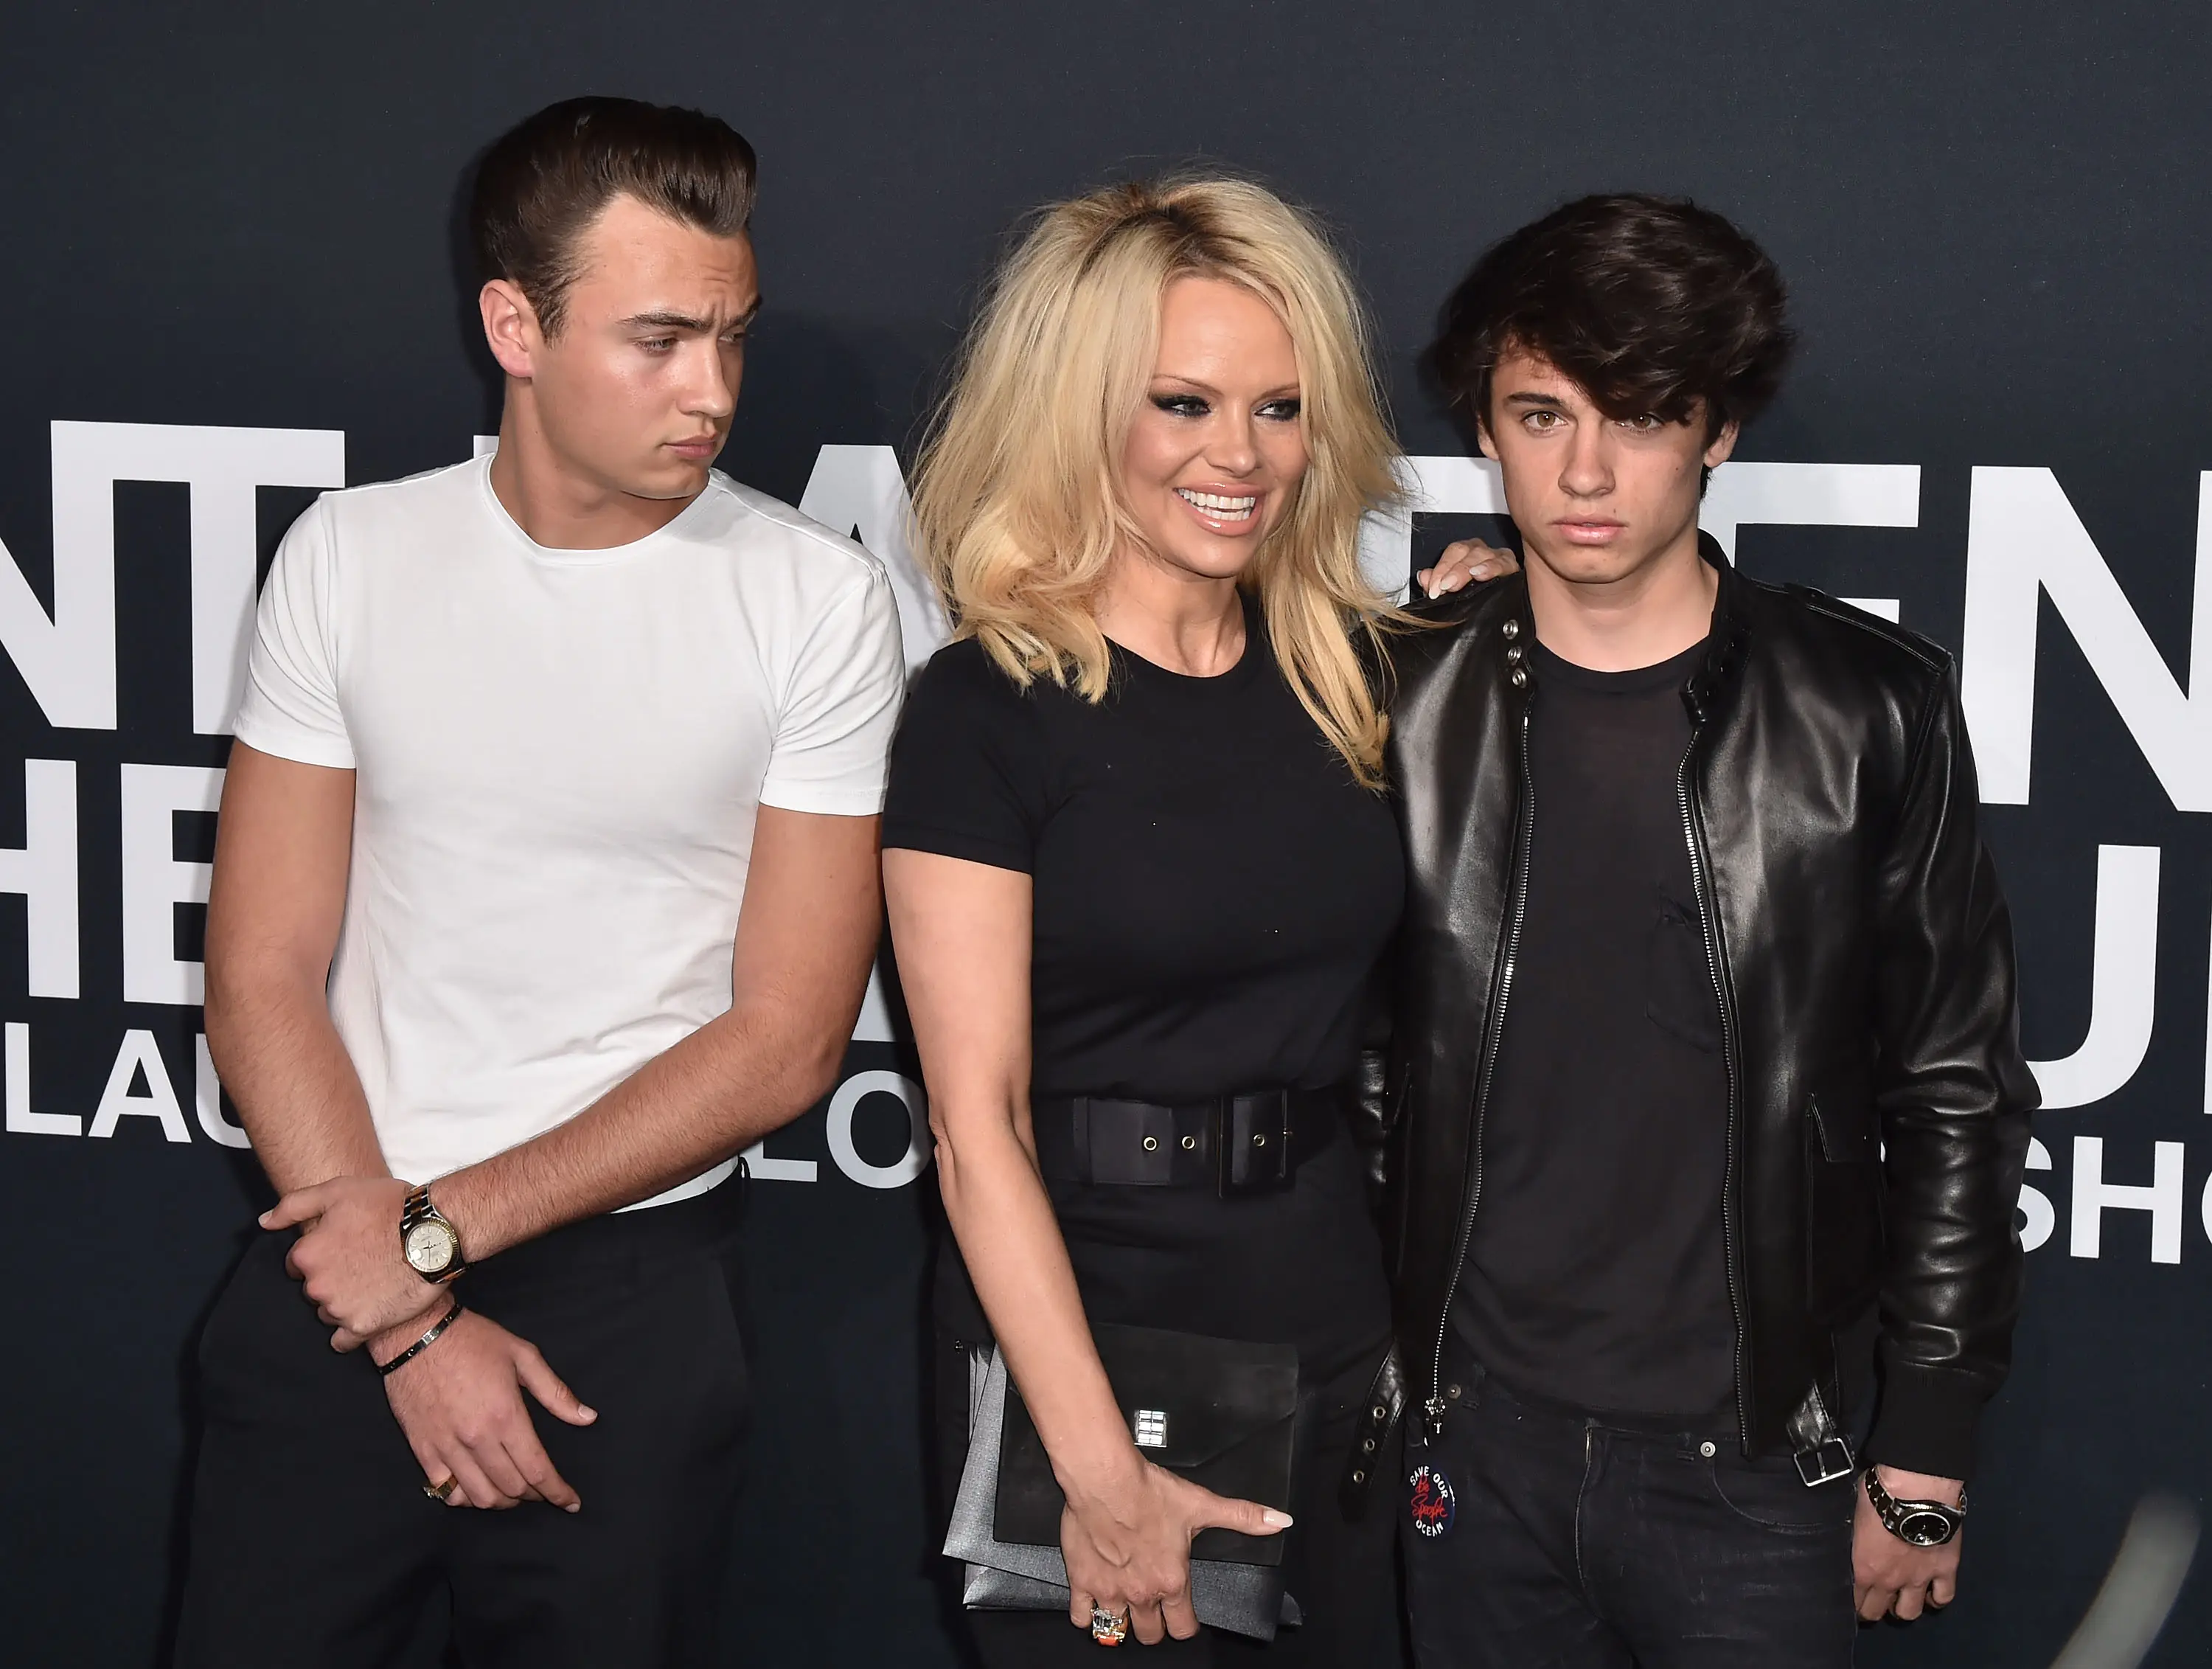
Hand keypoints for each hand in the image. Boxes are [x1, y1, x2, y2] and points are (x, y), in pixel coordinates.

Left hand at [266, 1175, 443, 1347]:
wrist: (435, 1232)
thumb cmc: (389, 1207)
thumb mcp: (339, 1190)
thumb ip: (295, 1205)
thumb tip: (264, 1223)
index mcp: (307, 1254)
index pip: (298, 1265)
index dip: (321, 1254)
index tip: (344, 1248)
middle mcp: (317, 1286)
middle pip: (313, 1290)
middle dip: (331, 1280)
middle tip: (362, 1263)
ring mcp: (339, 1309)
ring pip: (328, 1313)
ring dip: (343, 1303)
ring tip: (374, 1283)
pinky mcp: (363, 1327)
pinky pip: (344, 1340)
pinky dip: (352, 1331)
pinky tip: (370, 1312)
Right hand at [377, 1306, 596, 1509]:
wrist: (415, 1334)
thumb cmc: (473, 1340)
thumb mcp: (523, 1356)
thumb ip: (556, 1392)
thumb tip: (587, 1418)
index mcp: (506, 1416)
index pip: (538, 1470)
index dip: (558, 1492)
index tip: (571, 1503)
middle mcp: (477, 1439)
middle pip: (512, 1488)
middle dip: (534, 1495)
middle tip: (544, 1490)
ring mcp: (447, 1448)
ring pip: (481, 1497)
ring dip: (503, 1502)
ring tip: (515, 1492)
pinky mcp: (423, 1451)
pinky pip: (447, 1492)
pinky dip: (467, 1499)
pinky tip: (479, 1490)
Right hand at [1060, 1453, 1291, 1643]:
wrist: (1106, 1480)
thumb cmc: (1150, 1492)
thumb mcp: (1202, 1505)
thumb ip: (1243, 1516)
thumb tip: (1281, 1521)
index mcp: (1172, 1582)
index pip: (1183, 1628)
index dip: (1185, 1625)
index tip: (1183, 1616)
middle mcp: (1142, 1594)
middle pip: (1150, 1635)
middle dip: (1155, 1627)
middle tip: (1155, 1609)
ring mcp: (1110, 1592)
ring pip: (1117, 1630)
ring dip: (1123, 1620)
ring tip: (1126, 1606)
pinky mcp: (1082, 1582)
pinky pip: (1082, 1617)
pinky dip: (1087, 1615)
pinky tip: (1092, 1604)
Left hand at [1414, 538, 1519, 598]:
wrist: (1497, 611)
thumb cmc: (1472, 594)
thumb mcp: (1449, 590)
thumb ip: (1434, 583)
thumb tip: (1423, 577)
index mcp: (1464, 553)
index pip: (1451, 552)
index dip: (1441, 568)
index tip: (1434, 587)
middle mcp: (1480, 552)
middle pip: (1465, 551)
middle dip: (1454, 570)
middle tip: (1445, 587)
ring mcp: (1498, 557)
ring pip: (1483, 554)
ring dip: (1470, 567)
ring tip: (1463, 576)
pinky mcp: (1512, 567)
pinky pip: (1504, 564)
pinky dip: (1492, 568)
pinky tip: (1481, 573)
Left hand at [1854, 1466, 1964, 1620]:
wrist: (1915, 1491)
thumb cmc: (1878, 1496)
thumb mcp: (1854, 1516)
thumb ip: (1855, 1537)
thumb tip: (1852, 1537)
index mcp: (1863, 1567)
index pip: (1854, 1599)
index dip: (1852, 1601)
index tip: (1853, 1598)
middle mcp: (1889, 1580)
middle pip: (1877, 1611)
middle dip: (1873, 1609)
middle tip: (1874, 1600)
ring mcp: (1918, 1579)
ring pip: (1909, 1612)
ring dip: (1903, 1607)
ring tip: (1901, 1599)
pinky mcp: (1945, 1572)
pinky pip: (1943, 1598)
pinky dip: (1937, 1599)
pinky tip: (1932, 1595)